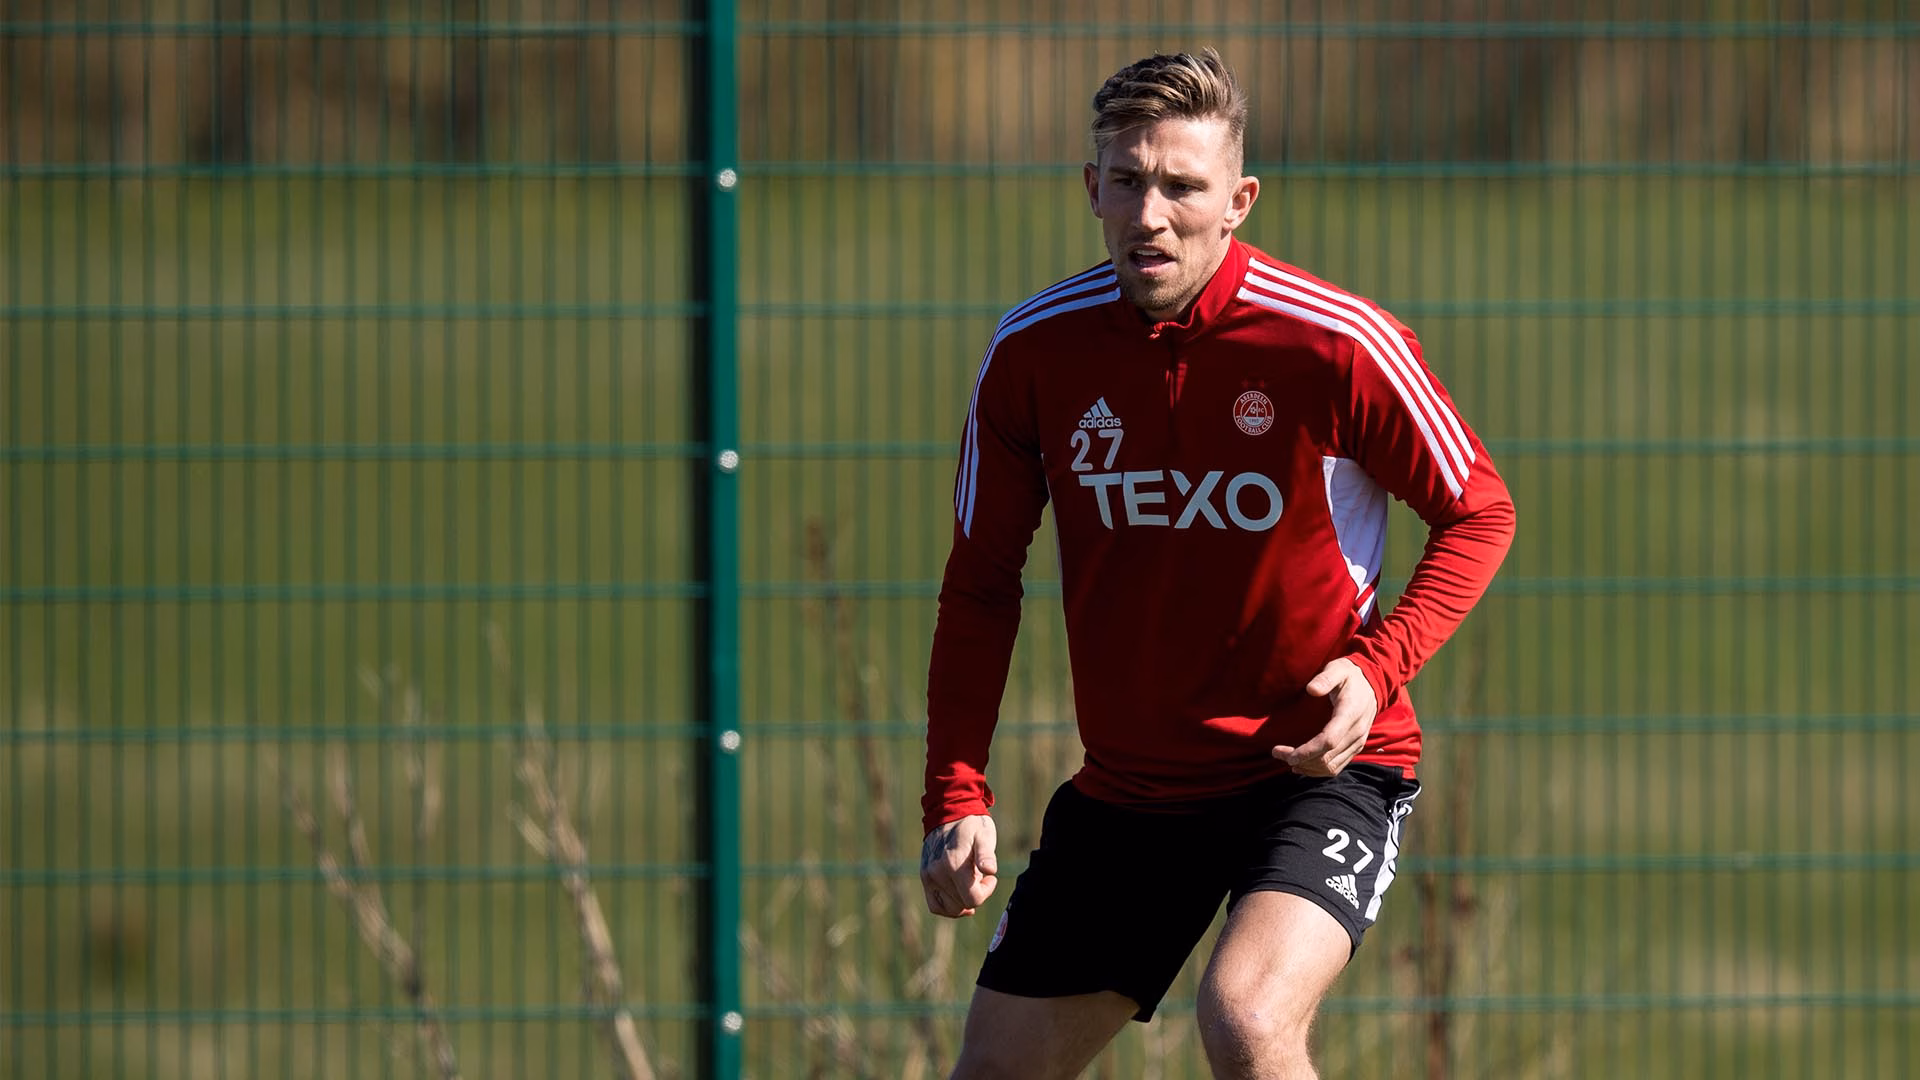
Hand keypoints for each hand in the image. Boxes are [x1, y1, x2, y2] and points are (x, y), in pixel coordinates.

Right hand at [920, 814, 997, 917]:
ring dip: (963, 901)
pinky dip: (948, 907)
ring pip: (950, 908)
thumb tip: (990, 870)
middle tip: (980, 876)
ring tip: (969, 882)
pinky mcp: (925, 878)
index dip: (986, 891)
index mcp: (953, 864)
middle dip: (976, 894)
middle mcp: (937, 873)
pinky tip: (959, 897)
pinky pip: (935, 906)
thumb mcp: (984, 835)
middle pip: (963, 905)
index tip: (990, 877)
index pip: (973, 899)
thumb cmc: (971, 825)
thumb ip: (986, 855)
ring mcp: (928, 876)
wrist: (948, 811)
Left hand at [1273, 657, 1377, 776]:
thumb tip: (1311, 689)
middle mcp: (1356, 732)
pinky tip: (1304, 765)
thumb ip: (1325, 678)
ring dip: (1308, 767)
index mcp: (1350, 714)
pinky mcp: (1356, 747)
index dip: (1307, 751)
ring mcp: (1357, 742)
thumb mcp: (1337, 669)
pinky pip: (1338, 766)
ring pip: (1332, 766)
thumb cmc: (1350, 676)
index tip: (1287, 754)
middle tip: (1277, 753)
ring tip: (1287, 760)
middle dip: (1301, 759)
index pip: (1328, 741)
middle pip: (1327, 757)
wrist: (1373, 684)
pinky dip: (1319, 770)